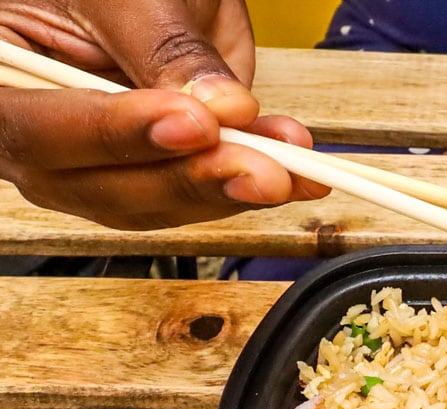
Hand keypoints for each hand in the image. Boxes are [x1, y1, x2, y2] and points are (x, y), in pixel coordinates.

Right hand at [0, 1, 328, 229]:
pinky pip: (187, 192)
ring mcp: (87, 157)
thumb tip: (219, 106)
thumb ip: (166, 48)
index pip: (34, 127)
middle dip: (186, 177)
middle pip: (91, 184)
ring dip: (226, 190)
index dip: (113, 135)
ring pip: (146, 202)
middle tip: (260, 166)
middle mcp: (32, 125)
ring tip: (289, 168)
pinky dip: (243, 184)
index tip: (192, 125)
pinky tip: (293, 172)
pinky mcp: (144, 169)